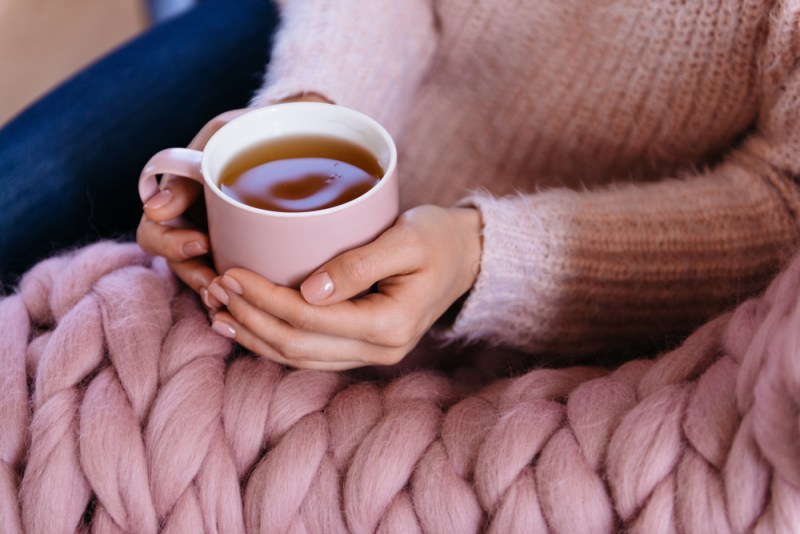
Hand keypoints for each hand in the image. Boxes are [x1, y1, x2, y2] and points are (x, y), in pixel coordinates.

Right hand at [136, 94, 331, 304]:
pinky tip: (252, 307)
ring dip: (215, 292)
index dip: (170, 244)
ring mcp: (218, 244)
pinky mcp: (245, 257)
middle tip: (218, 282)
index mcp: (176, 199)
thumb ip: (191, 169)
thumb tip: (155, 208)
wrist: (294, 134)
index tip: (201, 242)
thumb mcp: (220, 137)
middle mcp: (191, 227)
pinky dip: (238, 298)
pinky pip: (235, 284)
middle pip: (176, 264)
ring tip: (233, 298)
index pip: (154, 231)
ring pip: (203, 279)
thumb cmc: (251, 130)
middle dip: (194, 276)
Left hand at [205, 205, 482, 370]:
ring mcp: (372, 355)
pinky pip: (309, 354)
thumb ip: (360, 264)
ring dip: (254, 336)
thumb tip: (308, 291)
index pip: (312, 319)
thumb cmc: (438, 237)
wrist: (466, 257)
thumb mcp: (407, 238)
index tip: (230, 273)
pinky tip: (246, 325)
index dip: (265, 300)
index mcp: (390, 324)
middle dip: (250, 318)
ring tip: (216, 310)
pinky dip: (273, 341)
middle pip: (298, 346)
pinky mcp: (362, 348)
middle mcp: (380, 350)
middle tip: (214, 288)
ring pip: (298, 358)